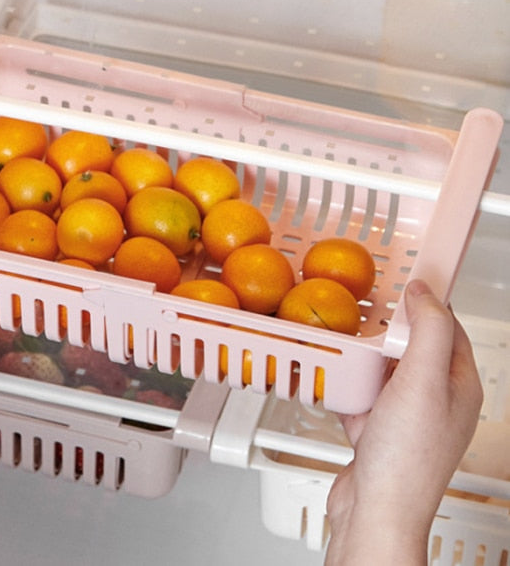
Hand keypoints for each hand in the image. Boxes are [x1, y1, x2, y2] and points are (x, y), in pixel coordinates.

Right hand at [325, 279, 482, 564]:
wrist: (375, 510)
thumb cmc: (406, 455)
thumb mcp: (423, 379)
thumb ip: (428, 330)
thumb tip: (425, 292)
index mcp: (457, 385)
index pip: (449, 329)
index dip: (428, 303)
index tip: (404, 282)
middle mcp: (434, 399)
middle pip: (411, 348)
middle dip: (387, 331)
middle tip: (365, 311)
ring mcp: (404, 416)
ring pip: (382, 371)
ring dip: (363, 357)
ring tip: (345, 341)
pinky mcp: (376, 431)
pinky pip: (360, 395)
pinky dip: (347, 386)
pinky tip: (333, 380)